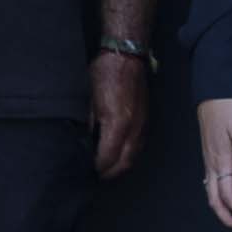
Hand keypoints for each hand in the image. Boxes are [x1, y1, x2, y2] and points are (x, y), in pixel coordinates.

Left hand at [89, 50, 151, 182]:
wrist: (127, 55)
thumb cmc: (105, 72)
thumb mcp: (89, 100)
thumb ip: (90, 125)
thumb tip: (86, 143)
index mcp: (117, 123)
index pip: (107, 158)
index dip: (97, 168)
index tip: (88, 171)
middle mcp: (133, 128)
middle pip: (124, 163)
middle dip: (110, 173)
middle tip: (96, 176)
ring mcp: (142, 124)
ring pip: (134, 156)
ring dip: (121, 166)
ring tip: (107, 169)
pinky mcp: (146, 120)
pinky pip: (139, 145)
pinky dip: (129, 155)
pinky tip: (119, 154)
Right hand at [198, 98, 231, 231]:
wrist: (213, 95)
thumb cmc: (227, 110)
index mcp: (219, 162)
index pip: (228, 196)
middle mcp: (212, 167)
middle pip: (215, 202)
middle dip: (229, 219)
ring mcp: (210, 163)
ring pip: (214, 195)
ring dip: (226, 210)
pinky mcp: (212, 158)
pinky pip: (215, 185)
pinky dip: (224, 197)